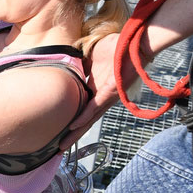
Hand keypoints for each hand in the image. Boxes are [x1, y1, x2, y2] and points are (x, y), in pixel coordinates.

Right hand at [60, 32, 138, 147]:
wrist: (133, 43)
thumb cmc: (116, 48)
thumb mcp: (90, 57)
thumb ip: (78, 64)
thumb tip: (65, 65)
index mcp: (95, 90)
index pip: (80, 109)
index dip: (70, 121)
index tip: (59, 132)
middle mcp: (100, 98)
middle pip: (84, 121)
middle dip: (72, 136)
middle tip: (58, 149)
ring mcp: (106, 97)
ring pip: (89, 119)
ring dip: (75, 133)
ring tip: (63, 145)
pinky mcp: (110, 92)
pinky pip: (95, 106)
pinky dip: (84, 116)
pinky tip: (74, 126)